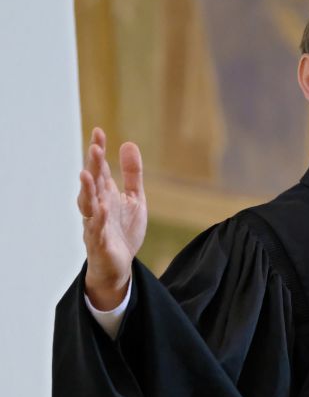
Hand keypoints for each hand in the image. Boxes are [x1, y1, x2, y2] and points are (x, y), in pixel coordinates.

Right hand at [78, 127, 146, 309]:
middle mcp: (97, 206)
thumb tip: (128, 143)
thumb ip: (132, 174)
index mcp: (105, 194)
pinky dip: (99, 219)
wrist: (120, 265)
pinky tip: (103, 207)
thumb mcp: (134, 198)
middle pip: (92, 183)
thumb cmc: (123, 230)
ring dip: (87, 190)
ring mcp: (96, 224)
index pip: (100, 169)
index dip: (98, 151)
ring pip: (88, 205)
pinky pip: (97, 230)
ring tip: (87, 174)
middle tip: (94, 148)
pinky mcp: (99, 243)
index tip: (99, 131)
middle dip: (92, 166)